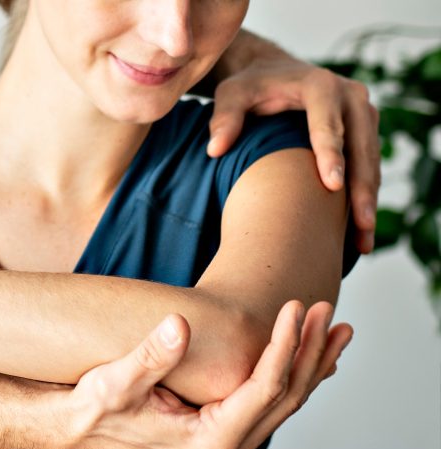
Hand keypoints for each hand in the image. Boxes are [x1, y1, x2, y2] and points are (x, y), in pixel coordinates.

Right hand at [53, 300, 349, 448]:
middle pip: (287, 395)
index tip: (293, 305)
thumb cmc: (95, 408)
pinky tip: (308, 353)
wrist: (78, 430)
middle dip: (309, 350)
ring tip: (334, 327)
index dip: (284, 344)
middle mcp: (228, 446)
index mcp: (211, 438)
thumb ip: (151, 356)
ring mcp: (229, 440)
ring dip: (310, 361)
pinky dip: (291, 373)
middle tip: (323, 308)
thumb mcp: (116, 382)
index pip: (264, 388)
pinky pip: (269, 401)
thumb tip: (179, 323)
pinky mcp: (224, 428)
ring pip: (285, 399)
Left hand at [207, 53, 379, 253]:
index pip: (327, 123)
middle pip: (361, 146)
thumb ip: (224, 117)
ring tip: (363, 239)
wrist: (272, 71)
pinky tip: (359, 230)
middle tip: (360, 224)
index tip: (332, 186)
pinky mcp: (365, 130)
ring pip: (371, 160)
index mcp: (319, 85)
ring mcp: (363, 113)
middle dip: (361, 187)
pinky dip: (366, 195)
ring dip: (369, 198)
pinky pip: (370, 165)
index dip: (331, 154)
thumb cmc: (249, 87)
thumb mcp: (232, 94)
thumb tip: (215, 149)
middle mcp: (350, 95)